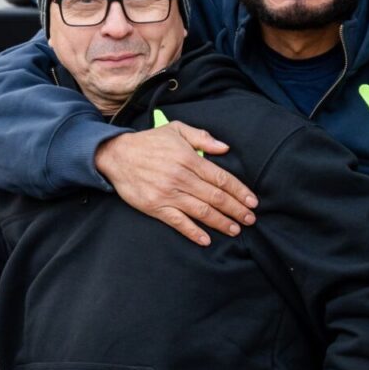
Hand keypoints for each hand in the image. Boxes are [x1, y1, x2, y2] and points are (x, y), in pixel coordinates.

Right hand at [92, 123, 257, 247]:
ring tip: (235, 229)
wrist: (116, 155)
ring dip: (221, 222)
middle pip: (215, 197)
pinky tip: (206, 240)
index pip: (220, 178)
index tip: (252, 201)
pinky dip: (193, 232)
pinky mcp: (155, 207)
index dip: (239, 191)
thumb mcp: (175, 129)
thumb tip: (225, 148)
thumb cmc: (148, 142)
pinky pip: (178, 222)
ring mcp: (168, 194)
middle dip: (236, 209)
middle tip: (250, 219)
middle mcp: (181, 177)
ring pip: (201, 211)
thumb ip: (201, 137)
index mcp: (188, 158)